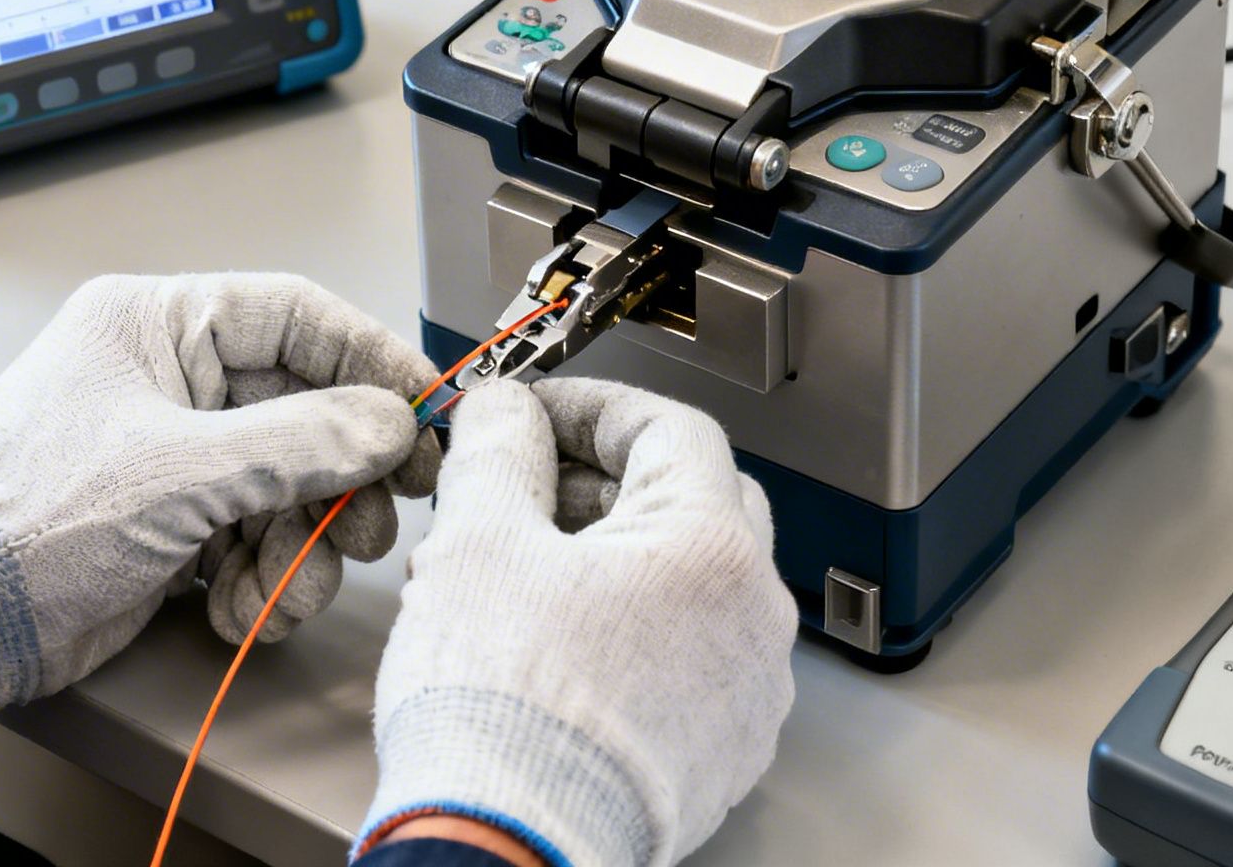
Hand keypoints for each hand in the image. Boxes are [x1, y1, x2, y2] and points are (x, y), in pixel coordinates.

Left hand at [0, 274, 437, 743]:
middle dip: (343, 479)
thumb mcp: (180, 474)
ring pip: (291, 482)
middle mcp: (172, 379)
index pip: (297, 317)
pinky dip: (264, 578)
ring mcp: (177, 452)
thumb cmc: (25, 523)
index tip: (428, 411)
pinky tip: (239, 608)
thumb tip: (390, 423)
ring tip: (288, 590)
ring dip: (304, 545)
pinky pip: (258, 533)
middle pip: (307, 410)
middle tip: (376, 523)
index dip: (372, 361)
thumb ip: (300, 443)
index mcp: (159, 325)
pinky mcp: (175, 519)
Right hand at [358, 379, 796, 866]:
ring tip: (526, 575)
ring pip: (694, 587)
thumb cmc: (505, 713)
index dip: (593, 408)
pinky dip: (636, 633)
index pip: (671, 429)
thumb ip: (499, 453)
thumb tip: (506, 414)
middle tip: (529, 487)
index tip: (535, 413)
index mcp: (712, 545)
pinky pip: (692, 661)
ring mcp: (750, 691)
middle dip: (607, 481)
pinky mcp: (726, 752)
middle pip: (695, 502)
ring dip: (618, 560)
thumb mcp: (479, 544)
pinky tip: (561, 649)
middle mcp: (753, 615)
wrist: (513, 844)